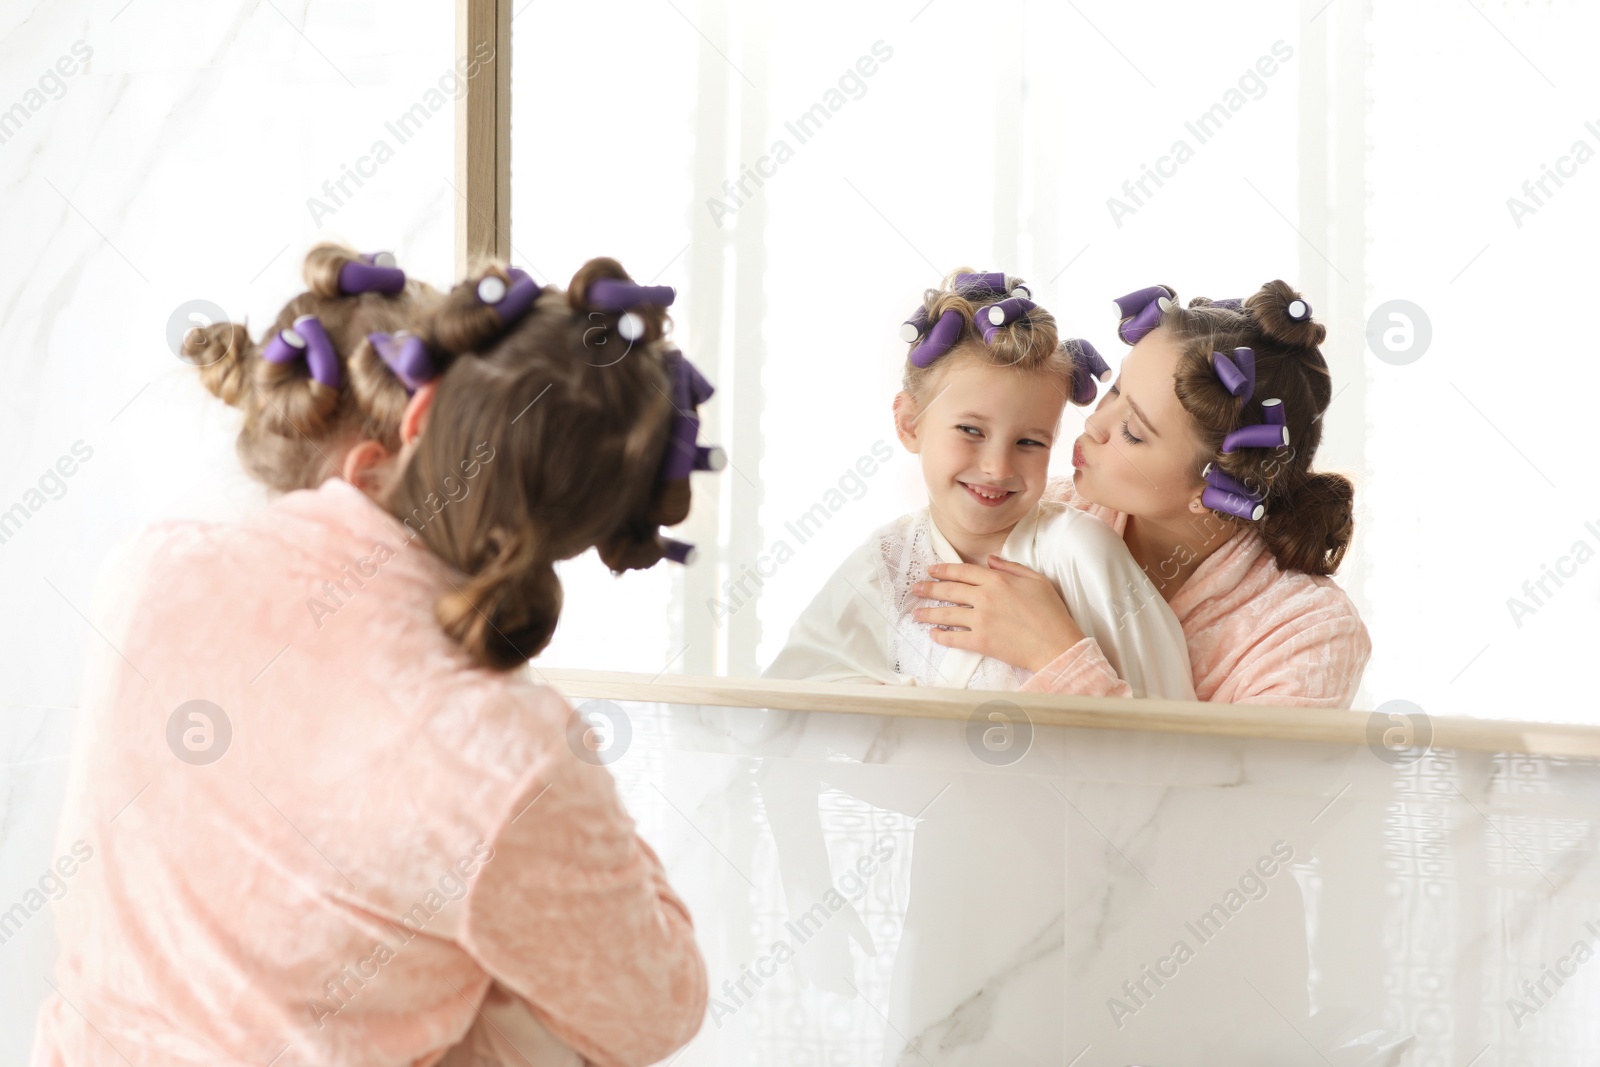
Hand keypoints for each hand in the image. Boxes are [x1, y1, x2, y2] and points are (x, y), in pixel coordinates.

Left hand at [912, 555, 1085, 671]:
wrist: (1056, 644)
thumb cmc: (1051, 612)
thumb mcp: (1036, 580)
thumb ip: (1011, 567)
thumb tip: (991, 559)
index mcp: (997, 580)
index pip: (962, 571)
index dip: (944, 570)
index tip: (931, 570)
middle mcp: (984, 597)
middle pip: (949, 590)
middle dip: (929, 589)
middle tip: (916, 589)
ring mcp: (980, 620)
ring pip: (946, 613)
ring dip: (928, 613)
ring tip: (916, 614)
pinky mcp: (980, 641)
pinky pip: (954, 637)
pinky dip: (941, 635)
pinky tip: (933, 634)